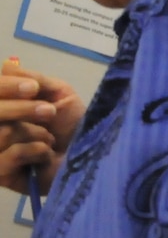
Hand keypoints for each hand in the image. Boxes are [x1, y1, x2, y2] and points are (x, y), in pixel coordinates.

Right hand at [0, 59, 82, 194]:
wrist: (90, 155)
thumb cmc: (72, 123)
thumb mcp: (58, 93)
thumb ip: (31, 78)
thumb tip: (6, 64)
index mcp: (4, 107)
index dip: (7, 87)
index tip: (32, 88)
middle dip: (23, 109)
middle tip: (50, 112)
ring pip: (2, 133)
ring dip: (36, 133)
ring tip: (50, 139)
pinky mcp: (1, 173)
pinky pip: (11, 155)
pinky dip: (36, 150)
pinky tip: (45, 155)